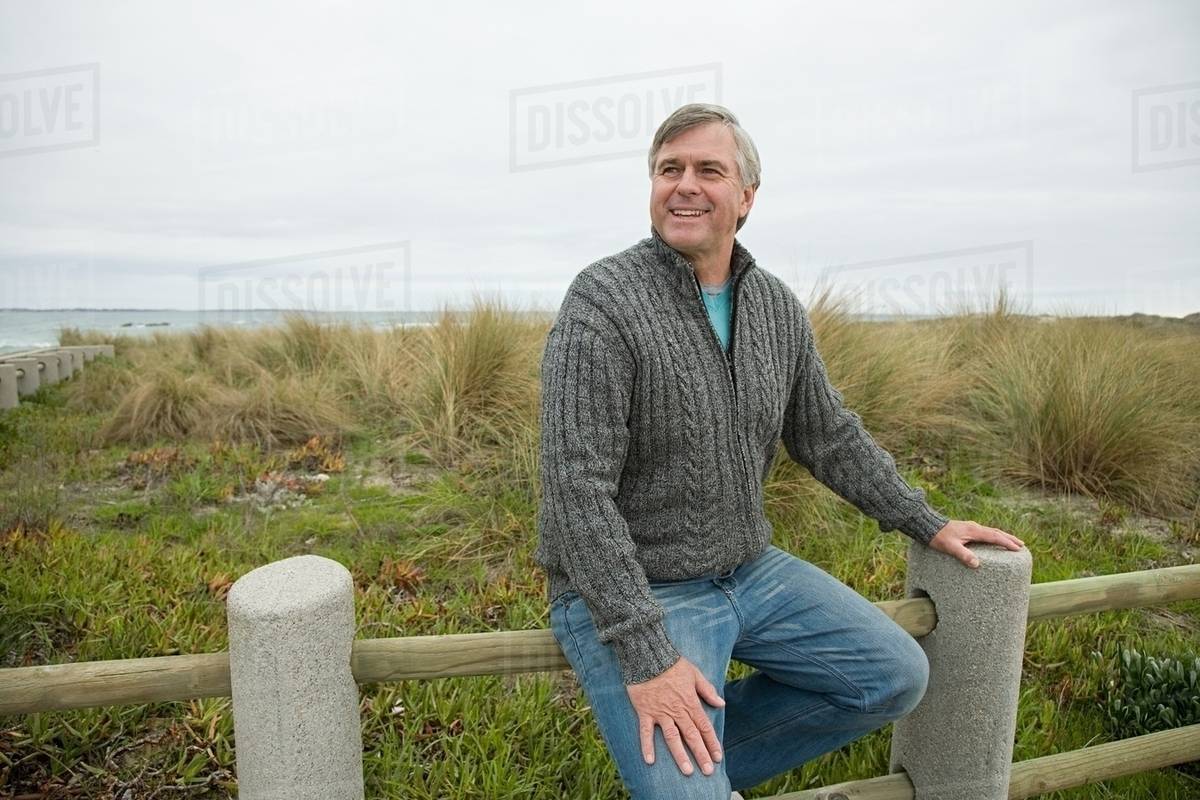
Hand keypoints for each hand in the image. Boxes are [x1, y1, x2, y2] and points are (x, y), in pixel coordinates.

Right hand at [626, 656, 725, 776]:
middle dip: (701, 754)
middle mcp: (677, 711)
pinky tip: (649, 761)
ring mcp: (661, 713)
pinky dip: (647, 746)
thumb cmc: (672, 663)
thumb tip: (721, 703)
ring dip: (680, 755)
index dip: (712, 743)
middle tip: (708, 771)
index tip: (718, 757)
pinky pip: (646, 732)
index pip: (704, 727)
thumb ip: (708, 690)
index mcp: (690, 702)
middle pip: (691, 736)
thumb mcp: (695, 674)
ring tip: (687, 771)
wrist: (648, 656)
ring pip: (672, 738)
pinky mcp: (645, 712)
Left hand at [928, 519, 1024, 567]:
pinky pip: (985, 533)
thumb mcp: (950, 547)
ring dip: (1003, 536)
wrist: (927, 525)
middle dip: (1009, 538)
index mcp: (973, 531)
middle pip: (996, 532)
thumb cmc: (938, 537)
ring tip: (1012, 543)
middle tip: (1022, 545)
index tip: (1018, 548)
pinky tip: (993, 541)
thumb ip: (963, 554)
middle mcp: (974, 527)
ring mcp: (971, 527)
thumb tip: (976, 564)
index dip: (1007, 543)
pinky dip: (994, 536)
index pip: (994, 537)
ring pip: (991, 531)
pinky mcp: (967, 529)